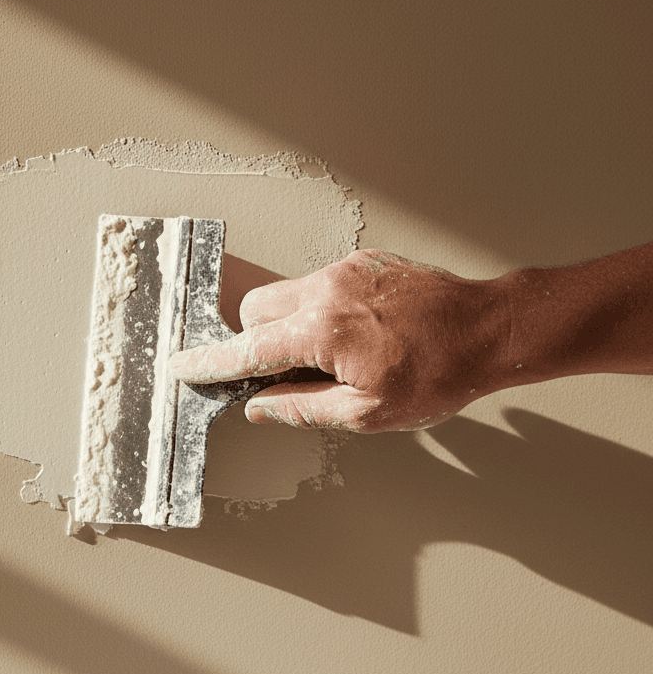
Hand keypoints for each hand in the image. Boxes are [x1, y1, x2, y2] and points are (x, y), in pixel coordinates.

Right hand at [169, 249, 509, 432]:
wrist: (491, 328)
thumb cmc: (440, 373)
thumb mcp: (367, 412)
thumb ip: (302, 408)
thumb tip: (259, 406)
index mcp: (322, 331)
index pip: (247, 350)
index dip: (210, 362)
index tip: (183, 366)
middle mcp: (326, 290)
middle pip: (254, 309)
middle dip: (255, 340)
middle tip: (285, 372)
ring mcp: (345, 270)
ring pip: (286, 294)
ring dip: (291, 326)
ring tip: (335, 356)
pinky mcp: (363, 261)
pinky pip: (320, 285)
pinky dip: (320, 310)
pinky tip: (358, 334)